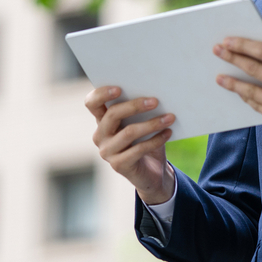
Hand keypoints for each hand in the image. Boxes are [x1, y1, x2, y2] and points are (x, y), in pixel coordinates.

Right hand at [86, 86, 176, 204]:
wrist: (152, 173)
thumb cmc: (145, 141)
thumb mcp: (141, 124)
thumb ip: (141, 111)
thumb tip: (154, 96)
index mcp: (102, 121)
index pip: (92, 103)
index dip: (102, 94)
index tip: (119, 88)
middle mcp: (100, 135)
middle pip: (112, 114)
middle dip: (135, 106)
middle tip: (155, 101)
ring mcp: (107, 152)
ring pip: (128, 132)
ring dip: (152, 123)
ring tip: (170, 117)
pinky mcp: (118, 165)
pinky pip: (139, 149)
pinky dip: (156, 140)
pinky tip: (168, 133)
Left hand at [214, 26, 261, 143]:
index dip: (244, 45)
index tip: (228, 40)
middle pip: (255, 69)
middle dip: (233, 58)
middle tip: (217, 51)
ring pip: (251, 91)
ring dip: (233, 83)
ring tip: (219, 76)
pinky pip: (258, 107)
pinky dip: (246, 98)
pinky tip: (238, 91)